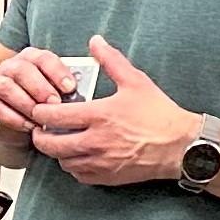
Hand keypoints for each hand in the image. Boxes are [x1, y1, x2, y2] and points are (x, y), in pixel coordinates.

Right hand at [0, 45, 78, 135]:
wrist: (14, 115)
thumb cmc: (39, 101)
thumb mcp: (53, 87)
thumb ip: (63, 85)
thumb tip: (77, 92)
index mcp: (30, 58)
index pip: (43, 58)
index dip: (57, 72)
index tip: (70, 88)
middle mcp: (11, 67)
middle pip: (22, 70)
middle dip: (40, 88)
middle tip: (54, 103)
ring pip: (7, 88)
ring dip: (26, 103)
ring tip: (40, 117)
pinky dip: (14, 118)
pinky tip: (29, 125)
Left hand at [27, 35, 198, 187]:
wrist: (180, 145)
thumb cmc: (159, 113)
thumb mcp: (136, 81)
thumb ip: (111, 61)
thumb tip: (95, 41)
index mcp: (100, 115)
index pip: (56, 117)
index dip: (40, 114)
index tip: (38, 110)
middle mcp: (96, 141)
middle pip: (52, 145)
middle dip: (40, 137)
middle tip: (39, 130)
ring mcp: (100, 162)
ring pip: (63, 162)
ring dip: (56, 152)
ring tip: (59, 141)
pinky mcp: (106, 177)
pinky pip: (78, 175)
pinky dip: (72, 166)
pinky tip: (77, 155)